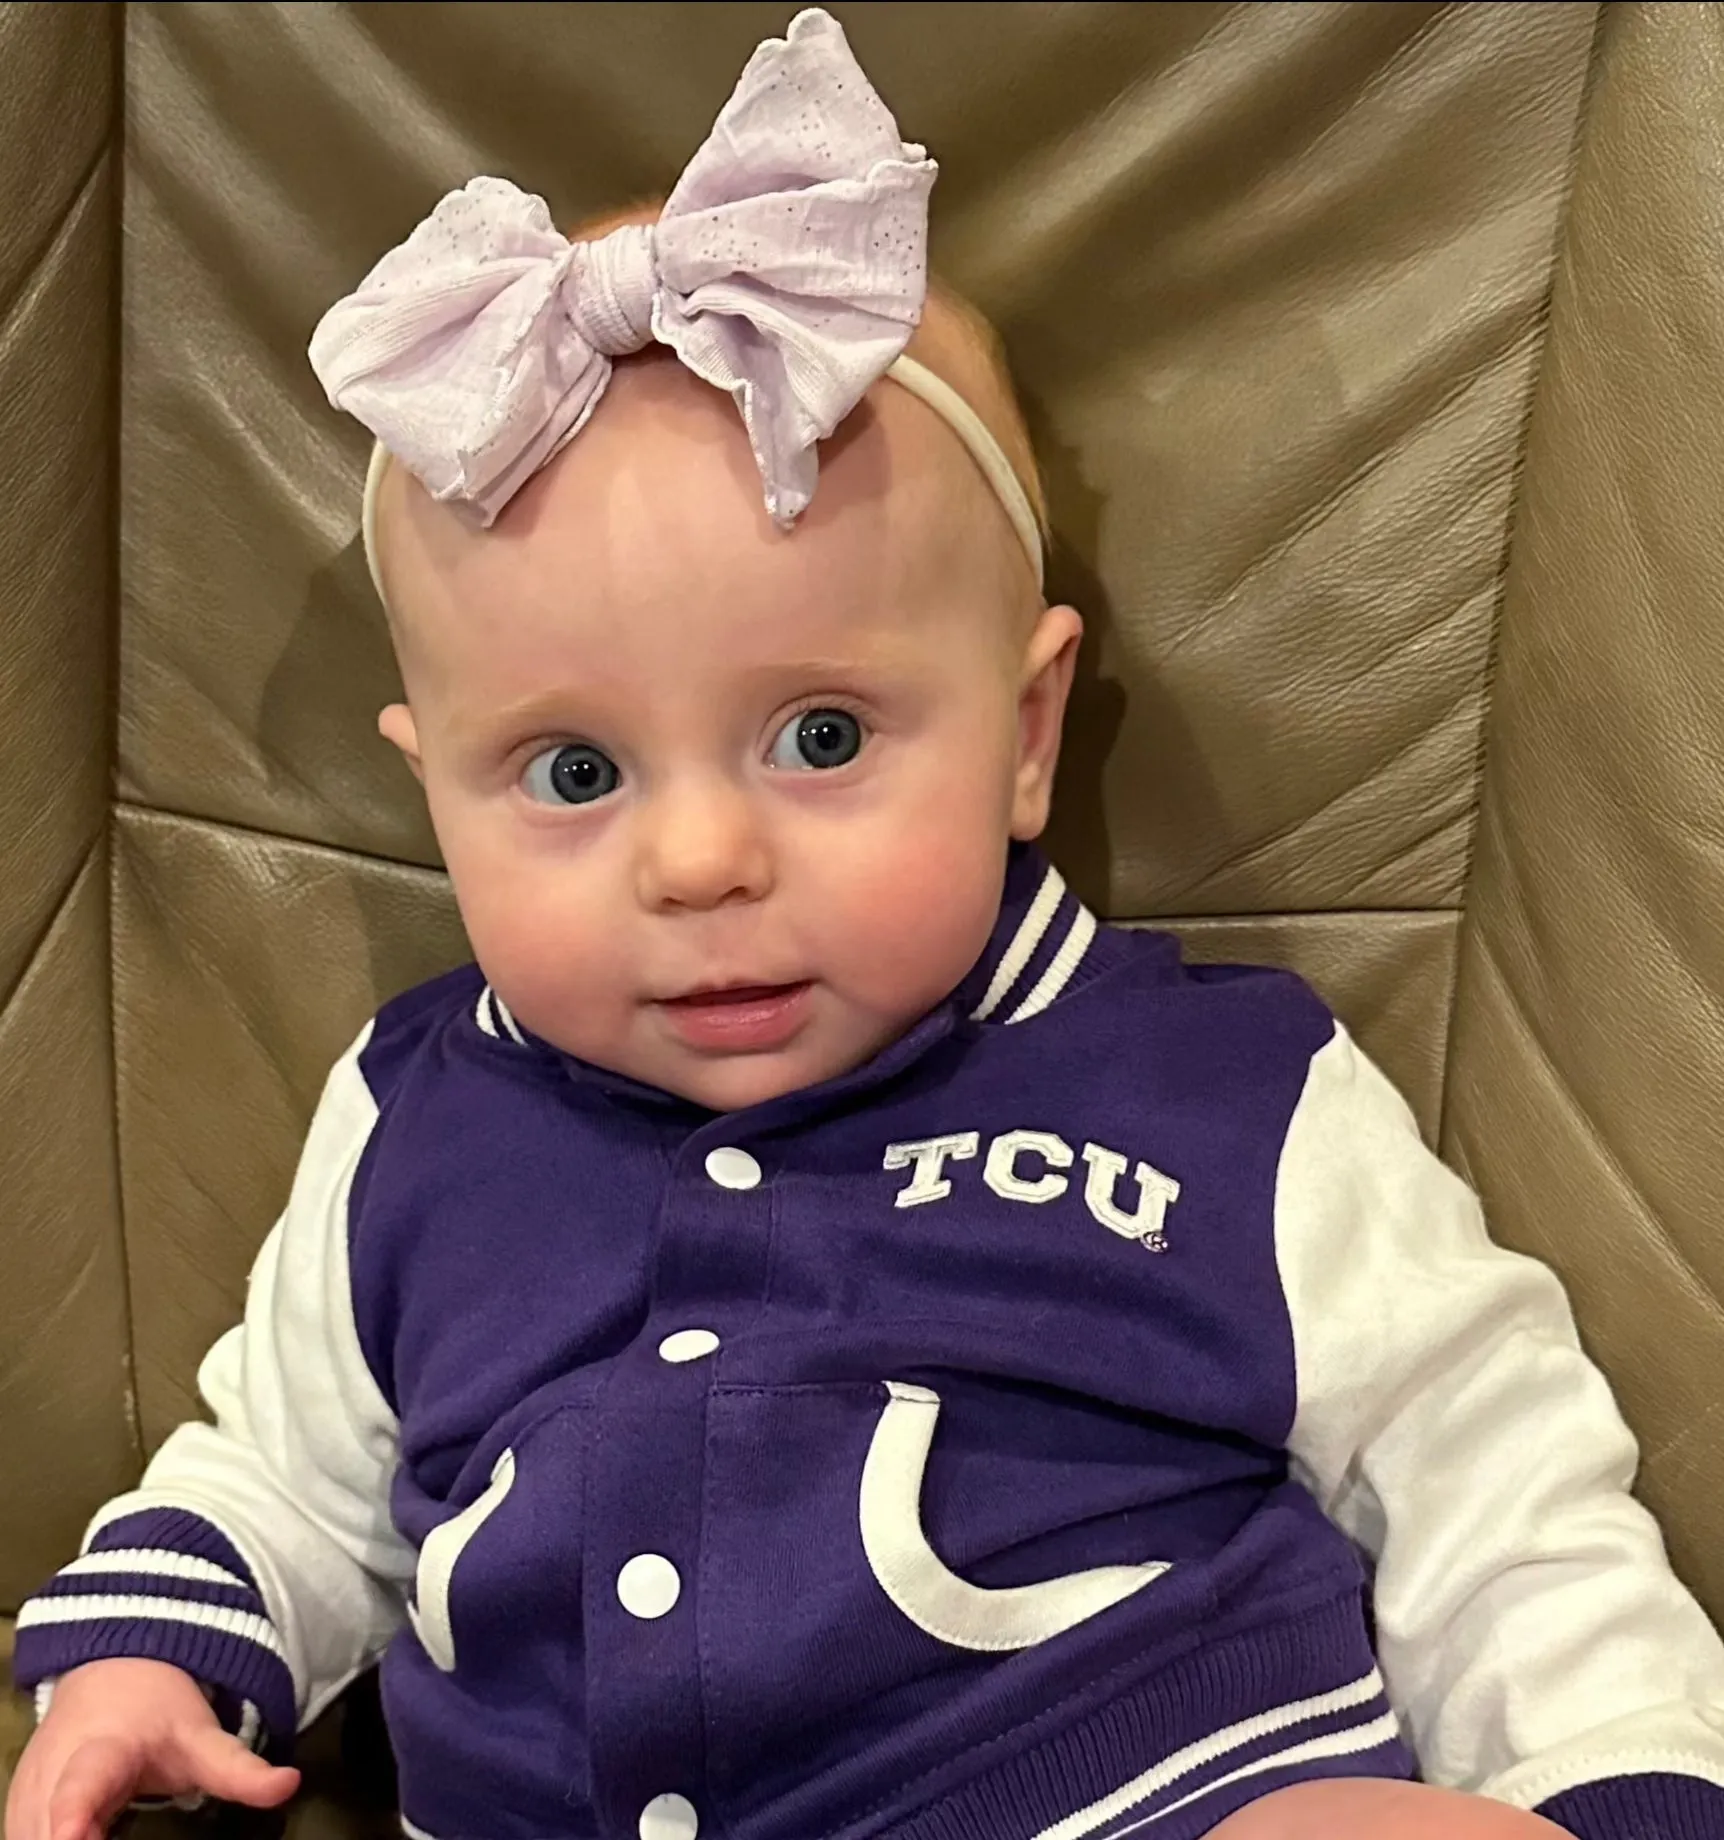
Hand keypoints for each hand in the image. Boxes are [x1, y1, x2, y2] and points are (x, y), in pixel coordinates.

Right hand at [6, 1658, 299, 1839]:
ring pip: (27, 1839)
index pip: (80, 1790)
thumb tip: (290, 1784)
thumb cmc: (156, 1711)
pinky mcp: (17, 1811)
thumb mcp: (200, 1737)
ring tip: (105, 1837)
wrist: (109, 1671)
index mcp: (100, 1754)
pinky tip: (88, 1839)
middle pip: (43, 1832)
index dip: (71, 1818)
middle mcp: (51, 1777)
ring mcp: (26, 1796)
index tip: (75, 1837)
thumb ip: (239, 1768)